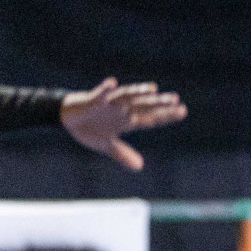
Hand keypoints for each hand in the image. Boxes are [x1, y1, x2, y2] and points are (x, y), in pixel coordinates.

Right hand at [59, 78, 185, 170]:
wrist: (67, 118)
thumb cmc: (90, 128)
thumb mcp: (106, 145)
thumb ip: (123, 154)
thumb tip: (139, 167)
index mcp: (127, 121)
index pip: (150, 118)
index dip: (166, 115)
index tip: (182, 111)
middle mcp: (122, 110)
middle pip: (143, 106)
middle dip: (157, 103)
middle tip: (174, 99)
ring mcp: (108, 103)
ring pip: (126, 97)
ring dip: (137, 92)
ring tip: (151, 89)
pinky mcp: (93, 100)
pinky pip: (99, 93)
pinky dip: (105, 89)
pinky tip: (112, 83)